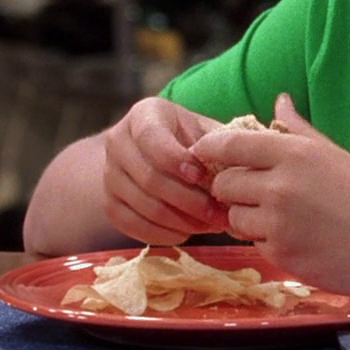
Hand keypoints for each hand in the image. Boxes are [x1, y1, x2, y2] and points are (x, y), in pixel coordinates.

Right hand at [101, 97, 228, 244]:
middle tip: (219, 214)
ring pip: (143, 205)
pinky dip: (162, 234)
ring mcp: (109, 174)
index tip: (203, 177)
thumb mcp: (206, 131)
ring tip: (210, 225)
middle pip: (150, 178)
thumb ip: (221, 145)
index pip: (152, 138)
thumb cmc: (192, 140)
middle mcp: (118, 141)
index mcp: (144, 115)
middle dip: (189, 201)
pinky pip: (132, 226)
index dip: (177, 161)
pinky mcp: (109, 203)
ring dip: (181, 221)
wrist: (155, 155)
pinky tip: (186, 232)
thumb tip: (240, 168)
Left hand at [193, 94, 349, 293]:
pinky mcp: (283, 257)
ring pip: (235, 219)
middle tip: (256, 194)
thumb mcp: (336, 155)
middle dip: (232, 190)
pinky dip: (271, 244)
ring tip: (286, 220)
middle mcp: (281, 186)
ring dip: (249, 220)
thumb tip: (279, 101)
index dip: (210, 149)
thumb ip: (299, 130)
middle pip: (223, 184)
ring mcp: (280, 224)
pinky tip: (303, 240)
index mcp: (295, 153)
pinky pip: (257, 246)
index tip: (206, 154)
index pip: (229, 144)